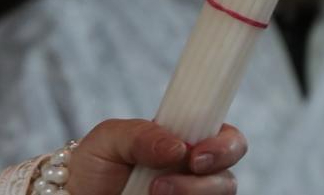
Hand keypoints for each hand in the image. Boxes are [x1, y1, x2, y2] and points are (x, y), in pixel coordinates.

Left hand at [66, 120, 246, 194]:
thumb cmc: (95, 165)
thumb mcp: (109, 139)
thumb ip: (141, 135)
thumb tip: (178, 145)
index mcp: (187, 143)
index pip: (228, 138)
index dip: (225, 145)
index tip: (196, 156)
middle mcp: (196, 174)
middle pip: (228, 179)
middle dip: (202, 183)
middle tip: (161, 186)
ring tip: (149, 194)